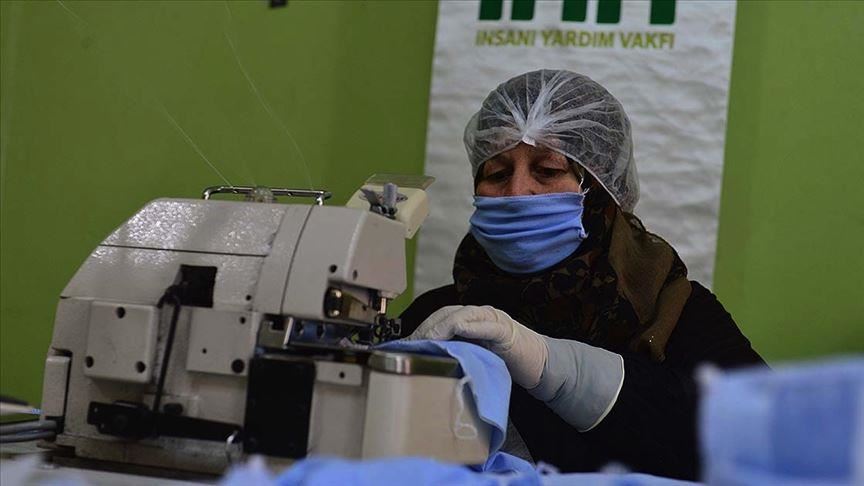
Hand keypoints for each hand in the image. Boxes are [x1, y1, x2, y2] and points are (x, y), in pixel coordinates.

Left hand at [407, 305, 547, 388]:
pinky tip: (460, 328)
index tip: (404, 345)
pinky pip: (488, 325)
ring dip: (443, 326)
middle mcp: (478, 315)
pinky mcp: (507, 331)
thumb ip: (452, 354)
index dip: (420, 330)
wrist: (538, 364)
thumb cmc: (504, 362)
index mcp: (467, 321)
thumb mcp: (472, 358)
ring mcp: (493, 320)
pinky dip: (473, 326)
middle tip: (411, 344)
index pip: (438, 319)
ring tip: (428, 338)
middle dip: (426, 328)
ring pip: (463, 315)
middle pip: (445, 314)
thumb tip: (422, 362)